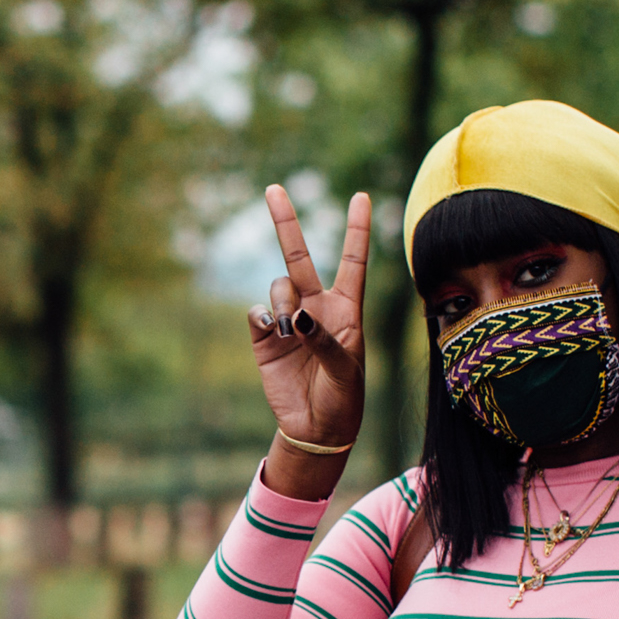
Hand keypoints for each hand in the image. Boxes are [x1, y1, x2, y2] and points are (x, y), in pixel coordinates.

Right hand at [250, 186, 369, 488]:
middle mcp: (316, 307)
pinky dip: (263, 318)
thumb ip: (324, 340)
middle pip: (299, 256)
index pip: (353, 261)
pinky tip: (273, 333)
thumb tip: (295, 318)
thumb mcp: (345, 370)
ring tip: (291, 332)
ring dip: (283, 301)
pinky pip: (257, 313)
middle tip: (274, 189)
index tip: (361, 196)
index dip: (356, 229)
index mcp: (346, 310)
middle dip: (286, 223)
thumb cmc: (343, 399)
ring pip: (278, 287)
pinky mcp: (264, 339)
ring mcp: (288, 321)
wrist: (316, 428)